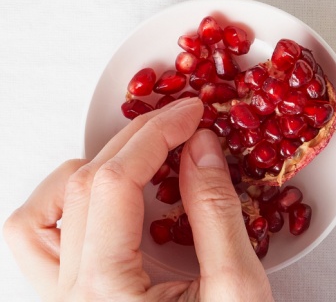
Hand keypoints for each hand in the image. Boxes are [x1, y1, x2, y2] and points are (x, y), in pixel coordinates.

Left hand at [4, 97, 272, 300]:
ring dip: (86, 177)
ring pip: (38, 219)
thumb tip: (201, 147)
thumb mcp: (236, 289)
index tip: (193, 112)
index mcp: (105, 291)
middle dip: (136, 142)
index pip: (114, 182)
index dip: (156, 133)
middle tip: (183, 123)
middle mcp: (68, 298)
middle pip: (80, 187)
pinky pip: (42, 250)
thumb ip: (215, 211)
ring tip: (140, 165)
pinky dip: (72, 213)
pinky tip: (119, 208)